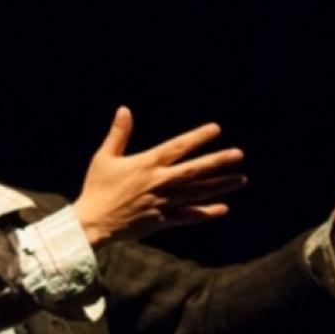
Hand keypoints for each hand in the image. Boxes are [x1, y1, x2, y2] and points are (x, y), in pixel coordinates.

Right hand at [72, 108, 246, 245]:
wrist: (93, 223)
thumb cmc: (97, 188)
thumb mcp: (104, 157)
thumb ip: (118, 134)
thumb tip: (124, 110)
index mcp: (147, 164)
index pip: (178, 147)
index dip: (198, 137)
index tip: (216, 129)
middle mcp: (160, 182)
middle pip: (195, 170)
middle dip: (219, 161)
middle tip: (239, 154)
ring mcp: (163, 202)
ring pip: (198, 192)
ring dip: (221, 185)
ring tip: (241, 179)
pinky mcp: (162, 221)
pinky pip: (189, 216)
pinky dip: (207, 213)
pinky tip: (224, 209)